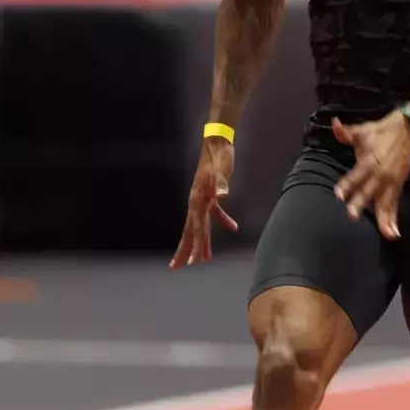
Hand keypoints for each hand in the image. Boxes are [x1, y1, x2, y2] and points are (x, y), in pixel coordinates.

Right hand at [170, 138, 239, 267]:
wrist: (217, 142)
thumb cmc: (220, 155)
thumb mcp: (223, 168)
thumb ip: (222, 182)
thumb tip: (221, 196)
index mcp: (198, 198)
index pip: (197, 227)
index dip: (197, 245)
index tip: (194, 261)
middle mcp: (196, 201)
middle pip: (191, 230)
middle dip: (186, 249)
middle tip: (177, 267)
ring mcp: (202, 198)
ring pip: (200, 225)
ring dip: (201, 241)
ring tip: (202, 259)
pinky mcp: (210, 194)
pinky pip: (214, 213)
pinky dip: (222, 221)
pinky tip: (233, 227)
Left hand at [331, 113, 409, 238]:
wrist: (407, 131)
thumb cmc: (380, 132)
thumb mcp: (362, 131)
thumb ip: (345, 133)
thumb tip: (334, 124)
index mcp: (368, 161)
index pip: (356, 175)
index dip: (347, 184)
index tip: (339, 195)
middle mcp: (379, 174)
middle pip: (368, 191)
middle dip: (361, 203)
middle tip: (352, 216)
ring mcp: (390, 182)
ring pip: (385, 202)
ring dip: (383, 218)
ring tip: (386, 233)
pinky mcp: (397, 187)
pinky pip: (394, 205)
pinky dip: (393, 219)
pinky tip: (392, 234)